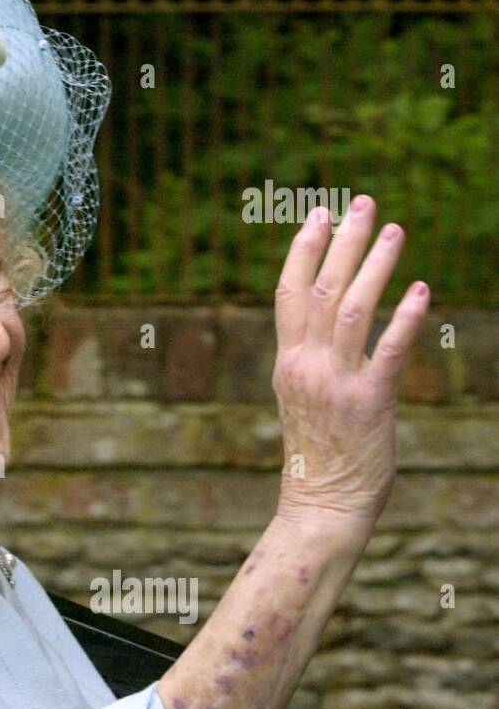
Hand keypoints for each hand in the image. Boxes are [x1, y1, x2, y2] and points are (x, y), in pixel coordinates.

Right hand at [271, 196, 429, 528]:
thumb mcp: (303, 399)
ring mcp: (335, 383)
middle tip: (360, 202)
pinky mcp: (368, 403)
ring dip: (374, 266)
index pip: (288, 293)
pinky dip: (403, 319)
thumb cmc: (318, 456)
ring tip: (394, 230)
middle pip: (320, 289)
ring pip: (351, 310)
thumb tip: (330, 325)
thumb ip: (313, 361)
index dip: (303, 250)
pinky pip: (387, 352)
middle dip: (342, 242)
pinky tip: (420, 289)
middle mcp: (306, 365)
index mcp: (287, 363)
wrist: (321, 506)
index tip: (318, 214)